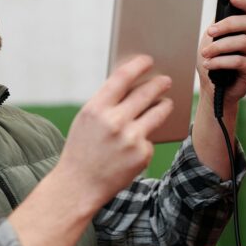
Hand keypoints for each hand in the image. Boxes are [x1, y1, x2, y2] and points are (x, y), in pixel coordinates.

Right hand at [56, 55, 172, 205]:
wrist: (78, 185)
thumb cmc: (82, 149)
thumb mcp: (86, 121)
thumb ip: (106, 103)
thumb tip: (134, 85)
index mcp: (95, 109)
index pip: (122, 77)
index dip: (138, 65)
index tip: (147, 60)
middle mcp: (114, 121)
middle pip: (145, 93)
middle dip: (158, 84)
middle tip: (166, 80)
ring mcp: (130, 139)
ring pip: (158, 113)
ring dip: (165, 105)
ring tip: (167, 102)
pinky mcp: (142, 154)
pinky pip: (150, 139)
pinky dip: (146, 139)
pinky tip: (137, 143)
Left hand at [197, 0, 245, 104]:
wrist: (213, 87)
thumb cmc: (213, 62)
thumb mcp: (212, 40)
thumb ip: (217, 26)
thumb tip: (218, 17)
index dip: (245, 2)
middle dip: (226, 25)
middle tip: (210, 33)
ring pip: (243, 42)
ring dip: (219, 47)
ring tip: (205, 54)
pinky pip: (239, 60)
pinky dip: (221, 61)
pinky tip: (209, 65)